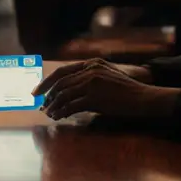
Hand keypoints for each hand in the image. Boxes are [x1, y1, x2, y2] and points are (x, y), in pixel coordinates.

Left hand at [33, 59, 176, 120]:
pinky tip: (59, 117)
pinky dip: (62, 112)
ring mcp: (91, 83)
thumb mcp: (107, 76)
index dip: (47, 82)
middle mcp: (89, 70)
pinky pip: (71, 105)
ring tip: (49, 114)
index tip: (37, 91)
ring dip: (54, 106)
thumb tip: (70, 91)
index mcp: (91, 63)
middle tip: (41, 106)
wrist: (143, 98)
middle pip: (60, 83)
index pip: (62, 71)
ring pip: (64, 95)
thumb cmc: (127, 91)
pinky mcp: (94, 98)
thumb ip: (90, 78)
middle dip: (48, 95)